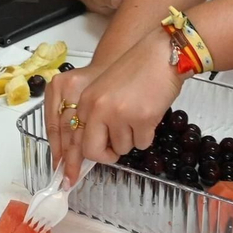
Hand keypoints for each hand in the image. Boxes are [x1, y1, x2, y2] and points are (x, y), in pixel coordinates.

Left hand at [44, 30, 181, 184]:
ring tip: (138, 114)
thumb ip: (95, 115)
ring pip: (122, 148)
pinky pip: (142, 143)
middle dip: (106, 155)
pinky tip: (149, 114)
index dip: (74, 159)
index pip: (74, 138)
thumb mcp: (105, 90)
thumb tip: (90, 147)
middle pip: (93, 151)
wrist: (162, 55)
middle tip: (116, 150)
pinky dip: (147, 134)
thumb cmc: (137, 71)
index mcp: (86, 100)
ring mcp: (120, 114)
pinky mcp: (142, 119)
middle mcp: (98, 108)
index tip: (70, 177)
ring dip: (132, 137)